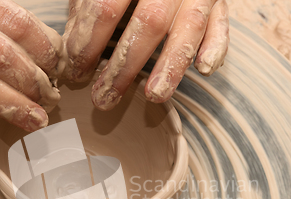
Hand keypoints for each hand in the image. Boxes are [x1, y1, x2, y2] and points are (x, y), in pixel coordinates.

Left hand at [63, 0, 228, 110]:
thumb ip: (85, 9)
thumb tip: (70, 50)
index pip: (106, 6)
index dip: (88, 41)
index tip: (76, 71)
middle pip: (147, 22)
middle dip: (124, 65)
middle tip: (105, 97)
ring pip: (188, 28)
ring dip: (170, 66)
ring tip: (154, 96)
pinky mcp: (218, 3)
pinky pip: (221, 26)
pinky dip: (216, 47)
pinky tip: (203, 69)